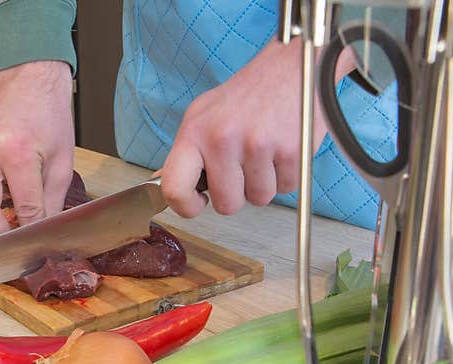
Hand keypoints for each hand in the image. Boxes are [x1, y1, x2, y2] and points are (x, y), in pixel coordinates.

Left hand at [161, 38, 353, 217]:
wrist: (289, 67)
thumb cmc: (245, 96)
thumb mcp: (203, 117)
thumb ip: (185, 154)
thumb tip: (162, 183)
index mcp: (194, 132)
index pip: (174, 188)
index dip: (186, 207)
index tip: (199, 201)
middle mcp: (222, 139)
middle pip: (226, 205)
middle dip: (237, 194)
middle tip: (243, 167)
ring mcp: (257, 145)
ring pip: (259, 199)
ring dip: (264, 182)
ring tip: (264, 152)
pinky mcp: (290, 150)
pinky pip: (286, 187)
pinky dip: (286, 175)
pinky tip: (281, 149)